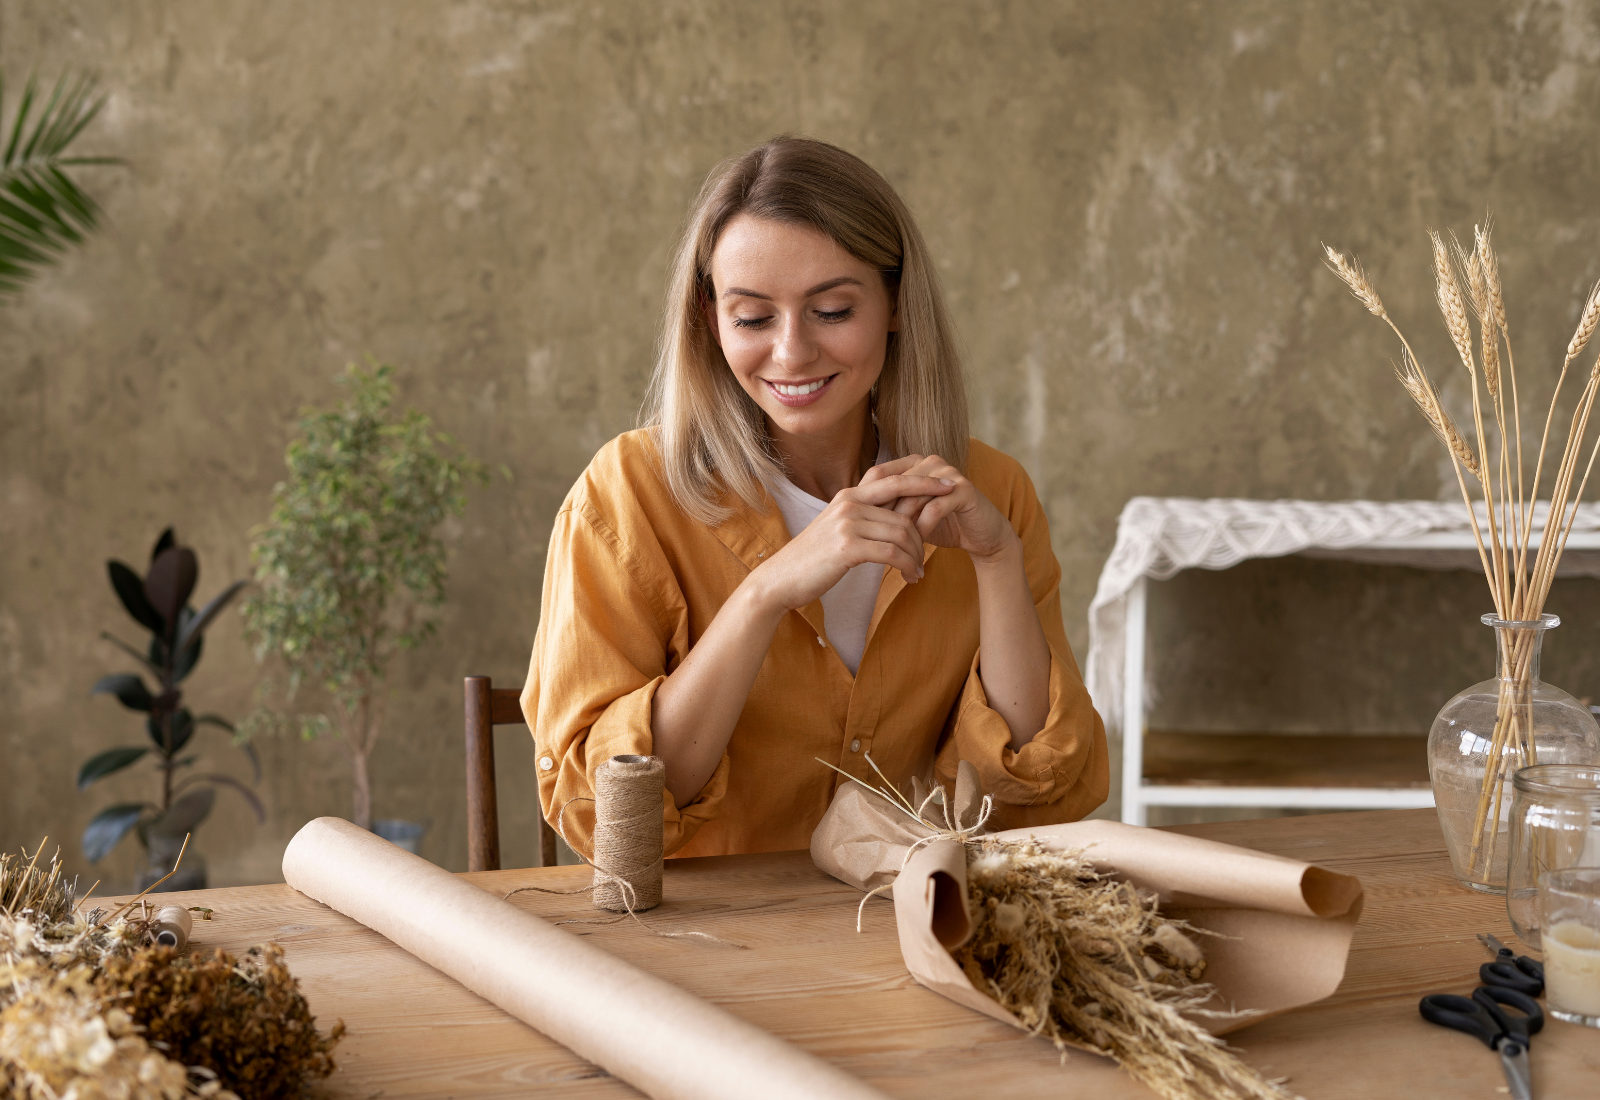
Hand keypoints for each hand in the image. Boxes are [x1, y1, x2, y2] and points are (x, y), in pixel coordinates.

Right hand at [750, 472, 955, 611]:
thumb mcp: (838, 528)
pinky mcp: (848, 547)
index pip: (895, 480)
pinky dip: (906, 566)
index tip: (950, 484)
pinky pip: (892, 553)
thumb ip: (863, 517)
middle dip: (924, 533)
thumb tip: (894, 516)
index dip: (925, 481)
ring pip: (901, 534)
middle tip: (932, 551)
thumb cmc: (813, 558)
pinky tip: (909, 577)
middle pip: (904, 511)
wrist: (781, 578)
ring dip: (916, 556)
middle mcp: (850, 503)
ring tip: (917, 571)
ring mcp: (848, 523)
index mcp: (849, 495)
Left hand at [864, 454, 1017, 564]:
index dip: (865, 502)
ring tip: (894, 553)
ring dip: (902, 529)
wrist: (981, 535)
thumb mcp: (909, 515)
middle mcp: (928, 461)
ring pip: (912, 500)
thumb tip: (847, 515)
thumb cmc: (941, 525)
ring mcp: (947, 472)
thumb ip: (885, 508)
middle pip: (893, 488)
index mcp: (912, 463)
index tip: (856, 529)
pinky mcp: (962, 489)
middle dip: (883, 519)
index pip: (878, 477)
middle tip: (870, 545)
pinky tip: (916, 551)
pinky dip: (922, 531)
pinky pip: (934, 509)